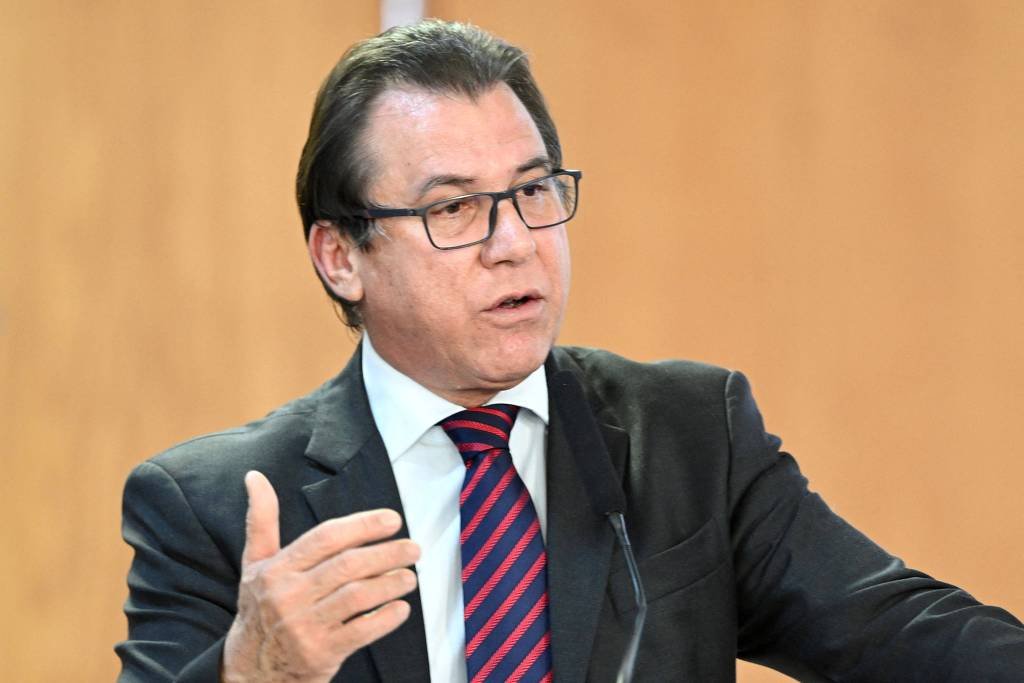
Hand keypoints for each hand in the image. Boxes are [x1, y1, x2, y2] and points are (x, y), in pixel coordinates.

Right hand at [222, 471, 419, 682]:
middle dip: (387, 554)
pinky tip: (401, 608)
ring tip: (410, 576)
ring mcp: (304, 627)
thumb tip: (255, 477)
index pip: (325, 538)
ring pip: (357, 597)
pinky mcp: (320, 654)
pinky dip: (385, 618)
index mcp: (276, 570)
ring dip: (391, 584)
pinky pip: (361, 632)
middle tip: (413, 548)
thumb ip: (261, 520)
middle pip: (347, 566)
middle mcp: (288, 596)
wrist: (249, 669)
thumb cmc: (259, 608)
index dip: (362, 525)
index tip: (392, 520)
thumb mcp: (254, 564)